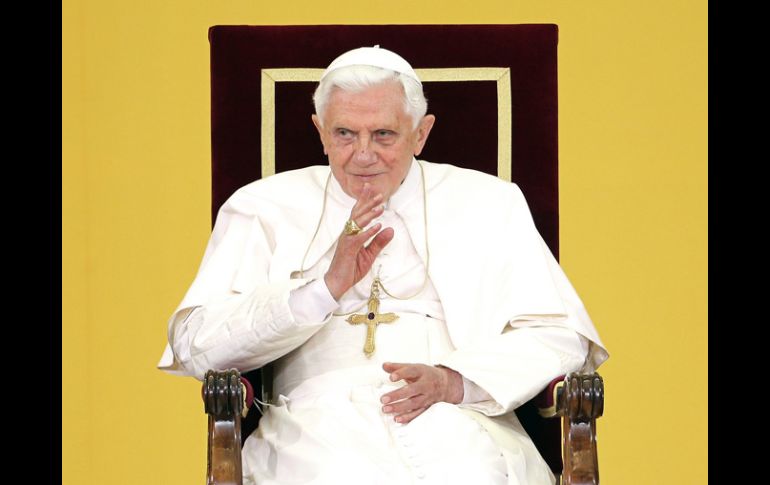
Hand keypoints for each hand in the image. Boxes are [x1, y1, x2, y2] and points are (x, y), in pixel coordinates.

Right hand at [324, 183, 393, 299]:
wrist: (337, 283)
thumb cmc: (351, 268)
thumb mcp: (370, 255)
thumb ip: (379, 242)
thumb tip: (391, 229)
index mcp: (352, 233)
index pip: (358, 214)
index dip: (365, 201)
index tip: (374, 191)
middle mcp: (348, 234)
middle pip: (357, 214)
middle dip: (368, 203)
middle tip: (380, 194)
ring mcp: (346, 241)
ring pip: (357, 223)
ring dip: (370, 214)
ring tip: (381, 208)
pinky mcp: (348, 250)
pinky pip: (358, 238)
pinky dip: (368, 232)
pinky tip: (378, 226)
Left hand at [380, 362, 463, 423]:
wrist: (445, 384)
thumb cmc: (425, 375)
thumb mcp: (413, 367)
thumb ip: (398, 367)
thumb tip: (384, 365)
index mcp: (421, 372)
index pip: (411, 372)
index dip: (401, 374)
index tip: (391, 377)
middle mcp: (425, 385)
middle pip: (411, 390)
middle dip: (397, 395)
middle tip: (383, 399)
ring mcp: (426, 397)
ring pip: (413, 403)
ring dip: (399, 407)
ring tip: (385, 409)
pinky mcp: (426, 407)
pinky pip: (417, 413)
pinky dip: (407, 417)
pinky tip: (397, 419)